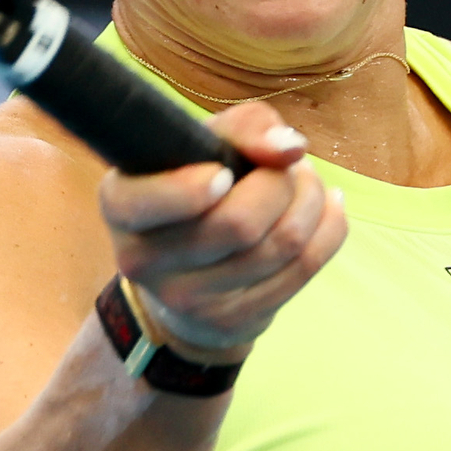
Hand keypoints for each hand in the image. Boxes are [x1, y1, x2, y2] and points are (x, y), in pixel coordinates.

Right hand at [97, 103, 349, 358]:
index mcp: (121, 205)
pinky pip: (304, 269)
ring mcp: (186, 300)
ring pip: (281, 244)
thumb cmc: (196, 191)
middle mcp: (142, 260)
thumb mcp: (203, 145)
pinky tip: (328, 210)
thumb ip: (245, 127)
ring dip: (311, 201)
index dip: (194, 187)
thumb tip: (289, 149)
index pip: (156, 200)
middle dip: (281, 183)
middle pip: (239, 222)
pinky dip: (329, 230)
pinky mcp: (232, 322)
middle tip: (286, 168)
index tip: (224, 174)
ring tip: (306, 184)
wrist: (186, 282)